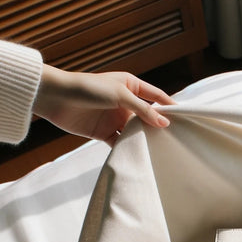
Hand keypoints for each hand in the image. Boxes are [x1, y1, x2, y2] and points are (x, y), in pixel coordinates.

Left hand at [32, 65, 174, 143]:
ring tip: (160, 150)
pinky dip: (128, 148)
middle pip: (147, 116)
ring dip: (144, 139)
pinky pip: (120, 141)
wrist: (55, 98)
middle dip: (159, 126)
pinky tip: (138, 155)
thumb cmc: (87, 88)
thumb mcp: (120, 95)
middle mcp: (124, 102)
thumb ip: (143, 110)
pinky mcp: (103, 132)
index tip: (186, 118)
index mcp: (130, 86)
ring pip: (135, 131)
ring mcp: (114, 118)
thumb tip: (164, 123)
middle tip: (177, 139)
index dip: (170, 106)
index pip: (156, 96)